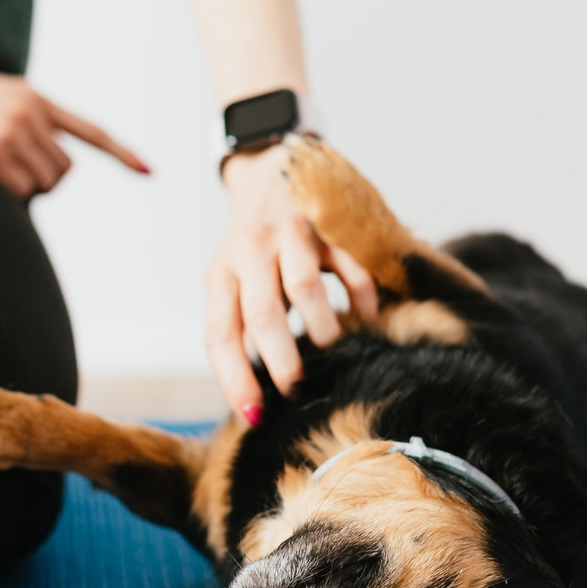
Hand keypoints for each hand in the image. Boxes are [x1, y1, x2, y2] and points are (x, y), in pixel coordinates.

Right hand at [0, 57, 148, 197]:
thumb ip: (20, 120)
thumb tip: (44, 166)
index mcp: (31, 97)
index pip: (88, 130)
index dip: (121, 154)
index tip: (148, 172)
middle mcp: (27, 113)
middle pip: (63, 171)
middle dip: (41, 181)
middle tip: (3, 173)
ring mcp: (9, 133)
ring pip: (42, 186)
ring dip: (19, 189)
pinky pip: (15, 195)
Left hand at [206, 145, 379, 424]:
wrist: (269, 172)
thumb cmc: (251, 249)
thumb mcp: (232, 280)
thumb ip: (240, 325)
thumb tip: (253, 400)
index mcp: (220, 274)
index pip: (220, 333)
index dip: (235, 378)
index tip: (254, 416)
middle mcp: (250, 252)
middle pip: (262, 313)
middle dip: (281, 360)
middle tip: (297, 389)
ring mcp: (290, 235)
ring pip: (304, 287)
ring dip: (321, 329)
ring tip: (331, 353)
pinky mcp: (328, 224)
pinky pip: (350, 266)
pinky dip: (361, 299)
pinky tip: (366, 319)